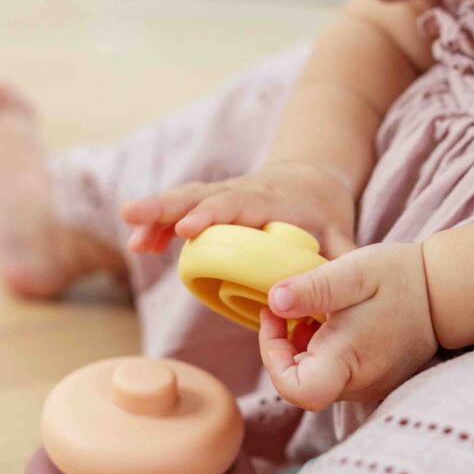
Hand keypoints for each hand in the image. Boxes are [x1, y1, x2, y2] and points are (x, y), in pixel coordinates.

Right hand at [120, 160, 356, 258]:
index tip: (188, 229)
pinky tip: (139, 244)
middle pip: (202, 195)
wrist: (314, 179)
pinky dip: (160, 226)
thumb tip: (341, 295)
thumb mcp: (342, 235)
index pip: (241, 204)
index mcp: (275, 200)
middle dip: (167, 206)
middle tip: (133, 215)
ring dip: (156, 216)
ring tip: (131, 237)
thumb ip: (342, 261)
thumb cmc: (326, 213)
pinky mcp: (212, 204)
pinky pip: (183, 210)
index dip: (213, 215)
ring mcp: (225, 196)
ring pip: (187, 199)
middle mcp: (245, 192)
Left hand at [258, 242, 436, 410]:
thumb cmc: (401, 279)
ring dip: (301, 346)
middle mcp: (357, 384)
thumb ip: (313, 288)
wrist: (445, 293)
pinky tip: (329, 320)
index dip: (273, 359)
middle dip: (282, 345)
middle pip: (299, 383)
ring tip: (313, 310)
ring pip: (314, 377)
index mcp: (348, 361)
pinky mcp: (372, 380)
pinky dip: (320, 349)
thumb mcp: (354, 272)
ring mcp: (366, 386)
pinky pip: (333, 373)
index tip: (276, 320)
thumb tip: (274, 300)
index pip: (295, 390)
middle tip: (287, 306)